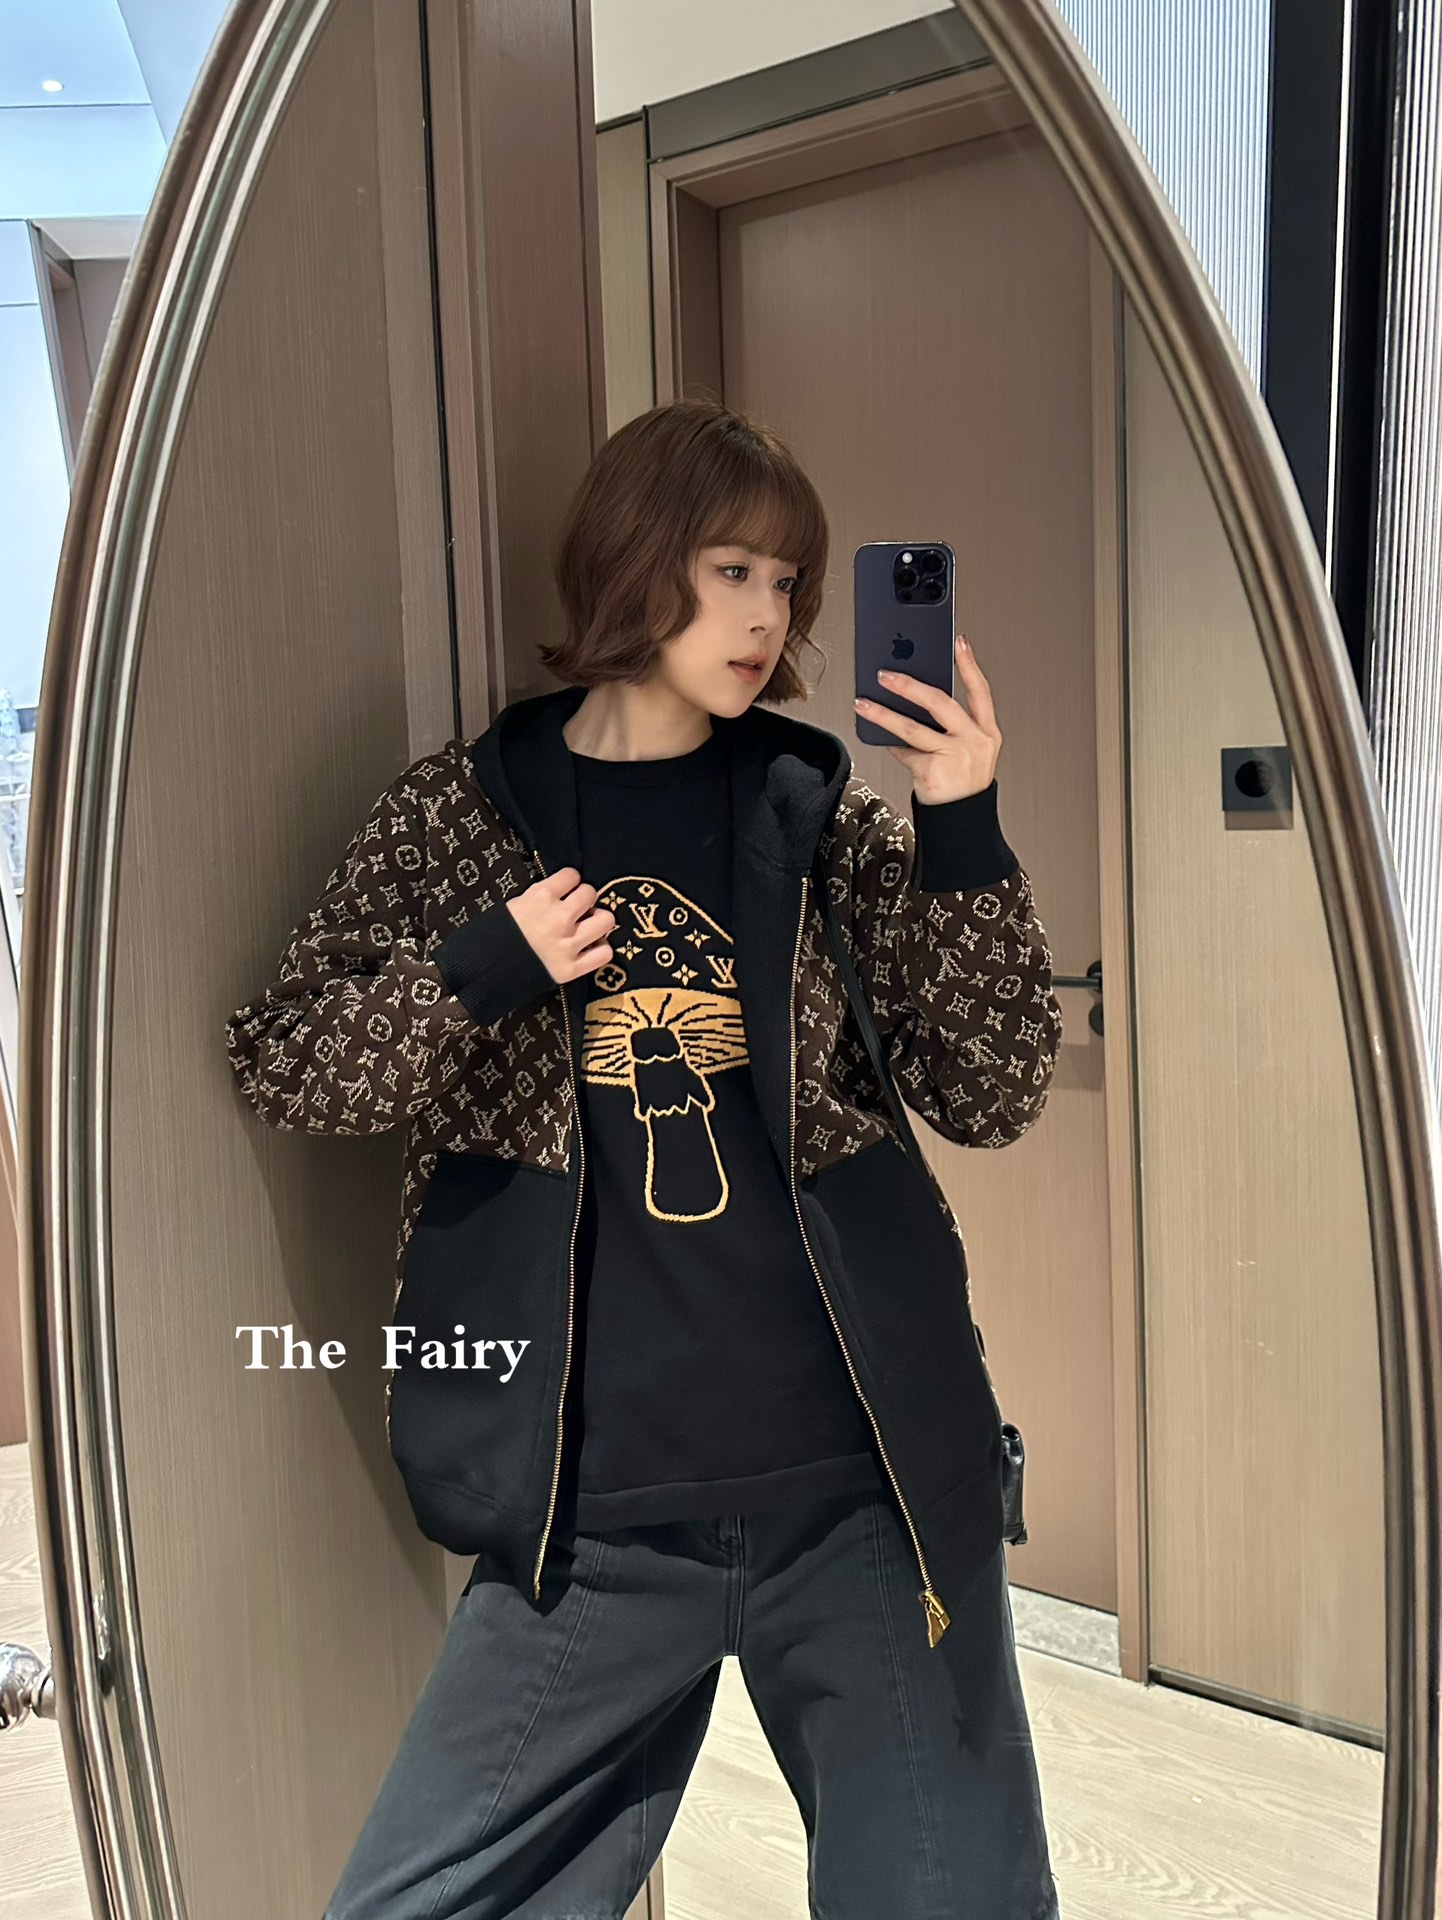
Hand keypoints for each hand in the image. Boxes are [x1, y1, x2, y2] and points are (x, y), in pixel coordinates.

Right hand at [507, 868, 615, 981]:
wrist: (485, 967)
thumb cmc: (497, 932)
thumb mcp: (516, 903)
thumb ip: (542, 895)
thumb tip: (565, 891)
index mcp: (542, 896)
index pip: (573, 875)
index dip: (570, 882)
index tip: (566, 890)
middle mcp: (559, 917)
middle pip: (591, 893)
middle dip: (585, 899)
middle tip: (577, 908)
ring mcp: (567, 944)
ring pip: (606, 921)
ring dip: (598, 921)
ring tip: (589, 926)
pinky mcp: (571, 968)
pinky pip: (604, 954)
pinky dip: (600, 950)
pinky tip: (590, 948)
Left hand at [854, 633, 1001, 803]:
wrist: (963, 823)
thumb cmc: (963, 784)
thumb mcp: (969, 752)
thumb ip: (952, 728)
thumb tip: (913, 698)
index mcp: (988, 733)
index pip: (981, 691)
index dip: (969, 665)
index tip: (958, 642)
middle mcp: (974, 742)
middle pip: (939, 703)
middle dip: (909, 684)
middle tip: (886, 673)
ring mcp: (954, 757)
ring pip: (911, 727)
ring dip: (883, 713)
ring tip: (863, 702)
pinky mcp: (932, 772)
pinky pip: (904, 752)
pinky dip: (891, 745)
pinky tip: (878, 737)